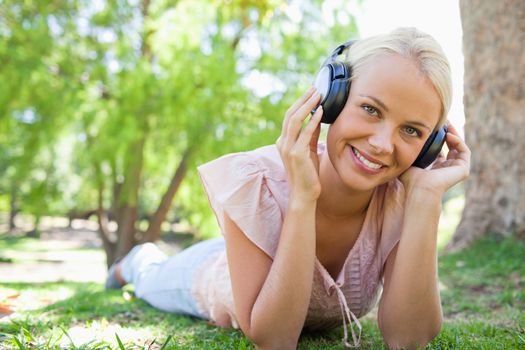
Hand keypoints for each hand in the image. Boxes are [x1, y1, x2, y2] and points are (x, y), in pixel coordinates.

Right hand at [276, 87, 322, 201]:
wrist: (304, 194)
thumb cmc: (308, 174)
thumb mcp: (310, 150)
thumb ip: (311, 134)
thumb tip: (317, 117)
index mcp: (283, 141)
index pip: (290, 117)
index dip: (300, 103)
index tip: (311, 92)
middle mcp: (283, 143)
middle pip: (291, 114)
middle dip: (303, 100)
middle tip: (315, 88)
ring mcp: (288, 148)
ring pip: (295, 120)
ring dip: (307, 105)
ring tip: (318, 95)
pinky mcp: (296, 154)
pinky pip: (305, 133)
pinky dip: (313, 121)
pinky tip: (321, 112)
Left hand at [400, 122, 470, 196]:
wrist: (416, 188)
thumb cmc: (409, 177)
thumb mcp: (408, 160)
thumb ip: (410, 151)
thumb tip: (399, 137)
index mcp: (433, 169)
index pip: (438, 151)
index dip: (436, 137)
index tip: (431, 126)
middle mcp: (445, 169)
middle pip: (450, 147)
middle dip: (446, 133)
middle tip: (441, 121)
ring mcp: (455, 170)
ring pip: (458, 147)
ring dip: (454, 134)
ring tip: (446, 123)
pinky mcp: (462, 170)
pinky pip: (464, 151)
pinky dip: (458, 141)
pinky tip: (448, 134)